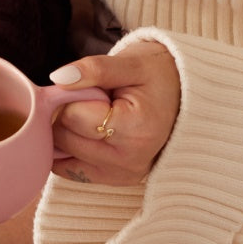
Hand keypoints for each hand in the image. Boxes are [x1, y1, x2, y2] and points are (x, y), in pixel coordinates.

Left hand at [48, 41, 180, 185]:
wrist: (184, 93)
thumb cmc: (157, 74)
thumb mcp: (130, 63)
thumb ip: (94, 69)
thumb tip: (58, 79)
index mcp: (137, 129)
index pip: (73, 116)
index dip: (69, 95)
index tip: (86, 85)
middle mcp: (132, 160)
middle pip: (66, 138)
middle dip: (66, 113)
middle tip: (88, 97)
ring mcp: (125, 175)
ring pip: (64, 155)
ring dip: (67, 131)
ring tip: (92, 112)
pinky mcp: (118, 180)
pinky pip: (72, 171)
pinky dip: (69, 151)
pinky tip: (84, 131)